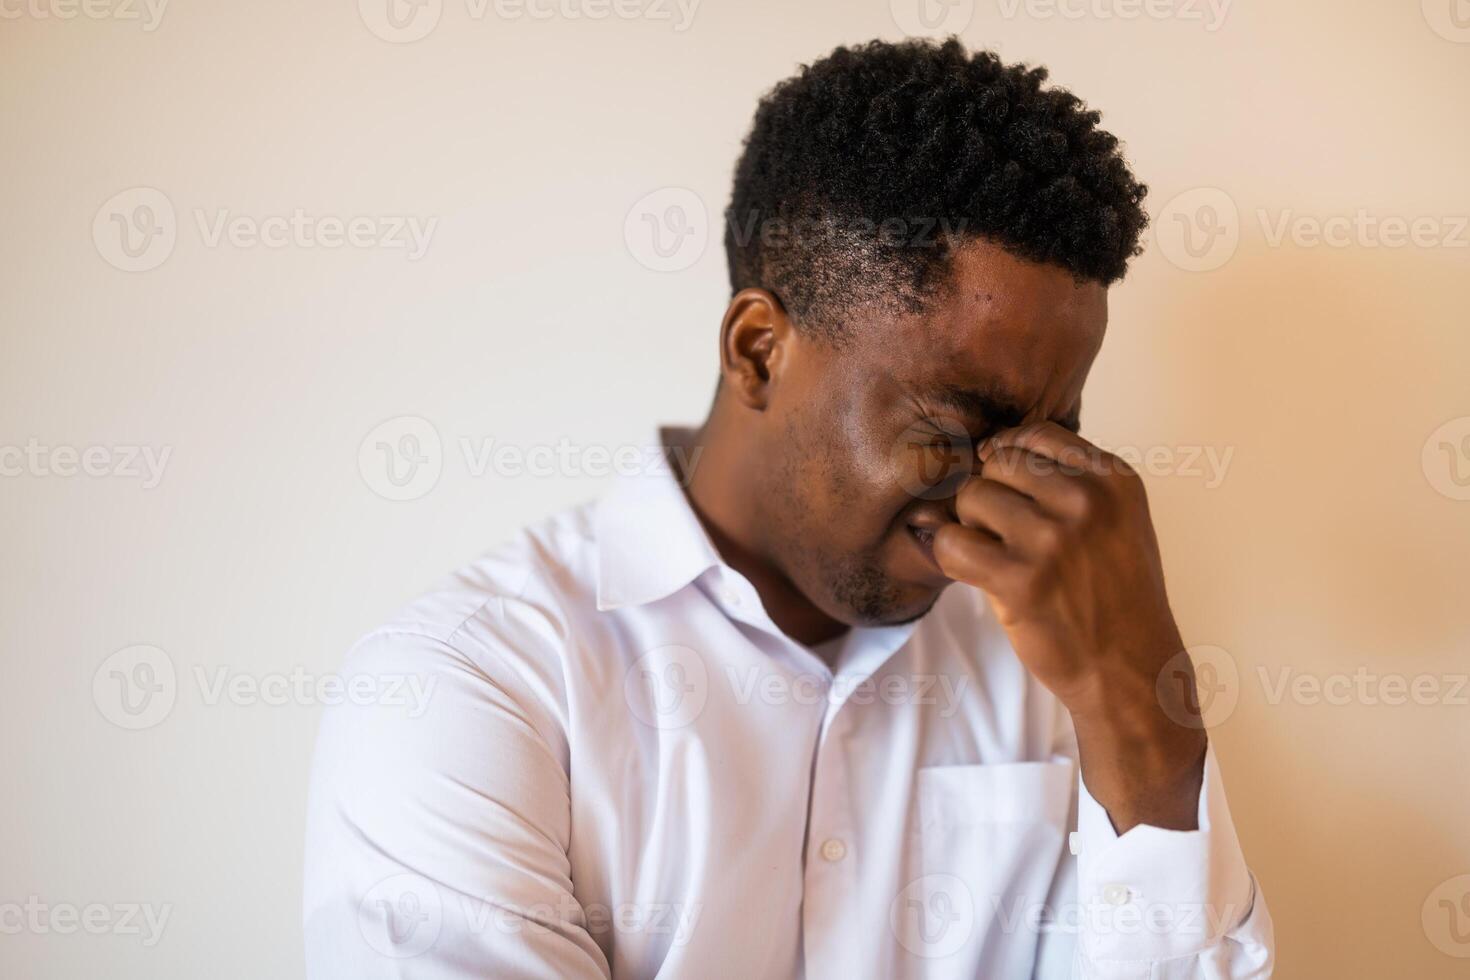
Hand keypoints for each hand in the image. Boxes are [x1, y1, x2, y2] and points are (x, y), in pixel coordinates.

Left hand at [932, 422, 1205, 831]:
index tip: (1007, 490)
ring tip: (995, 555)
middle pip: (998, 462)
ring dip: (971, 525)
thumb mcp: (1118, 520)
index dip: (1008, 458)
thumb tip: (988, 447)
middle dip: (990, 493)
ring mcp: (1053, 539)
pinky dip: (949, 555)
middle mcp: (1087, 501)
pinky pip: (951, 542)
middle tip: (1003, 533)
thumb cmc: (1116, 595)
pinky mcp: (1020, 580)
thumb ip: (1070, 480)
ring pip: (971, 497)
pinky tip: (972, 572)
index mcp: (1114, 479)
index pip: (1036, 434)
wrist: (1130, 670)